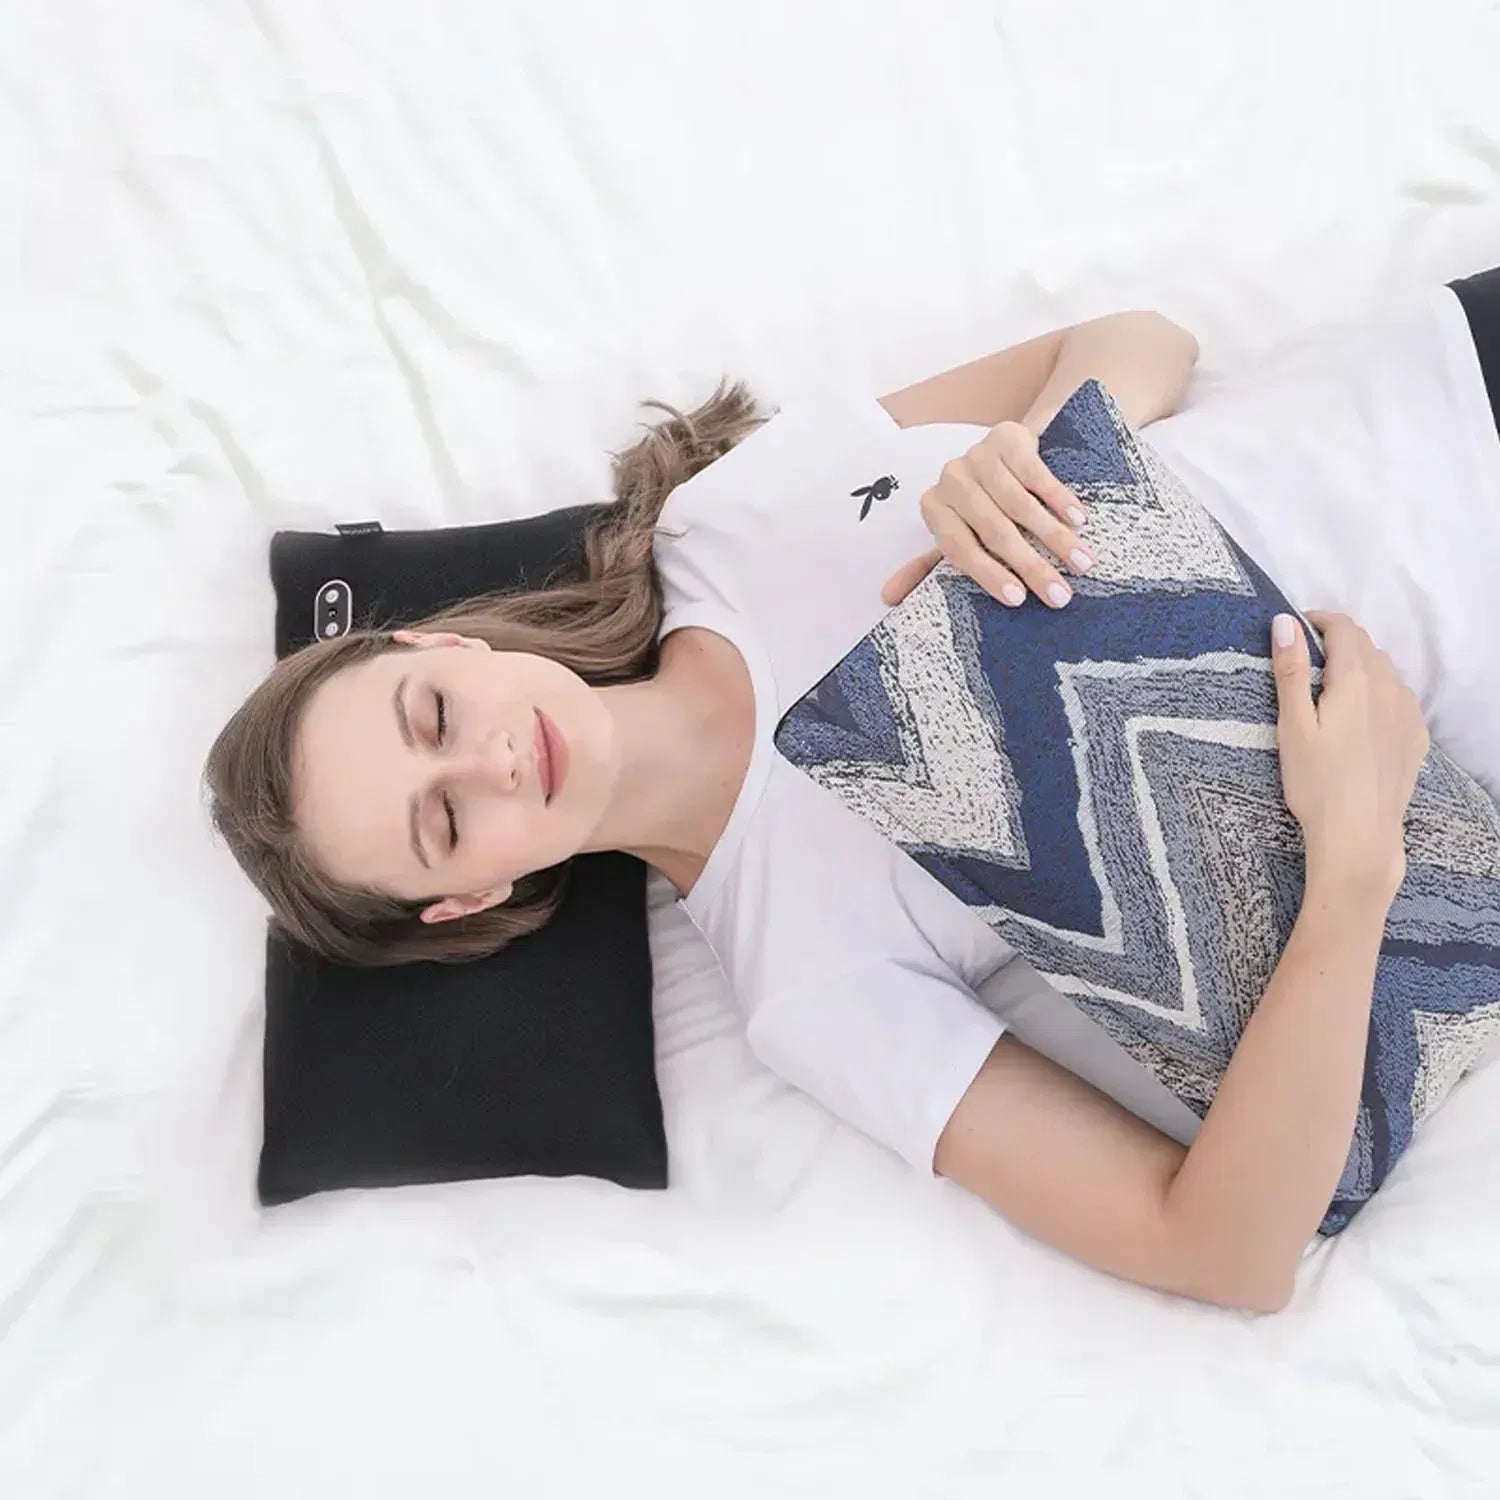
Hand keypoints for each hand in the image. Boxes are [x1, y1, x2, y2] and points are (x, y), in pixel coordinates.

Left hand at [881, 421, 1095, 608]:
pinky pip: (1036, 475)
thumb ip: (927, 565)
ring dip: (1054, 538)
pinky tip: (1078, 521)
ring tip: (1082, 564)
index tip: (1018, 600)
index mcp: (934, 507)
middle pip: (993, 530)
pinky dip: (1059, 500)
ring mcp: (978, 455)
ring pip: (1019, 505)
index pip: (959, 548)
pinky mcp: (1008, 437)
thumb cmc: (983, 506)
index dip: (988, 575)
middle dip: (1030, 565)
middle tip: (1059, 595)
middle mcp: (951, 479)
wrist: (1012, 450)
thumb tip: (887, 599)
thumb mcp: (957, 533)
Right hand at [1271, 609, 1429, 892]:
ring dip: (1361, 666)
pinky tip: (1362, 717)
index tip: (1299, 627)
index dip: (1320, 620)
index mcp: (1355, 680)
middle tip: (1307, 660)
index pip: (1344, 629)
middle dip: (1338, 642)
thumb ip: (1289, 671)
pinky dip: (1379, 692)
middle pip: (1367, 647)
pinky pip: (1399, 698)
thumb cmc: (1315, 782)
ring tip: (1332, 690)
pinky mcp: (1416, 737)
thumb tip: (1284, 622)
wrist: (1359, 834)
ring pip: (1386, 671)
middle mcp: (1389, 688)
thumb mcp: (1292, 725)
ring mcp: (1408, 713)